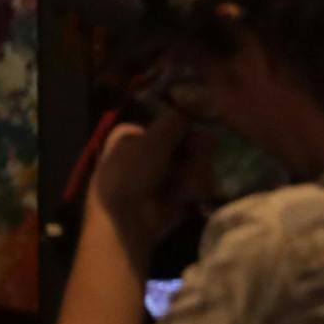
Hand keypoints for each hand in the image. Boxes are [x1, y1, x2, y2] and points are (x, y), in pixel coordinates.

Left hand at [89, 110, 208, 266]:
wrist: (125, 220)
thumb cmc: (131, 173)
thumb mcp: (152, 140)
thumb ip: (175, 122)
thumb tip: (195, 103)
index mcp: (134, 134)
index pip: (173, 124)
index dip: (188, 129)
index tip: (197, 133)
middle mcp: (149, 152)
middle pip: (190, 145)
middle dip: (196, 156)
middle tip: (192, 161)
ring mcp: (164, 175)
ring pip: (198, 166)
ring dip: (195, 176)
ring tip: (180, 189)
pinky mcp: (177, 196)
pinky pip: (199, 186)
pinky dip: (195, 192)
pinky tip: (186, 199)